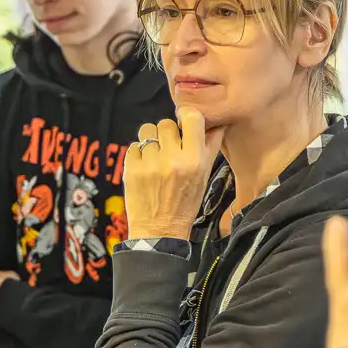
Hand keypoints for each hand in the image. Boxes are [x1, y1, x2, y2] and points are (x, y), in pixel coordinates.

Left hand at [124, 108, 222, 241]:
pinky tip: (145, 168)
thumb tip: (216, 121)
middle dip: (167, 133)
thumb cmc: (185, 203)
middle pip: (166, 123)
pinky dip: (139, 154)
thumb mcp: (204, 176)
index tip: (185, 124)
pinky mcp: (131, 169)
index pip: (192, 117)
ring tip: (155, 155)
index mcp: (194, 160)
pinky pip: (134, 145)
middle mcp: (172, 160)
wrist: (159, 230)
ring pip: (147, 130)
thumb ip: (209, 146)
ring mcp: (150, 164)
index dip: (187, 117)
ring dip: (151, 139)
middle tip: (169, 149)